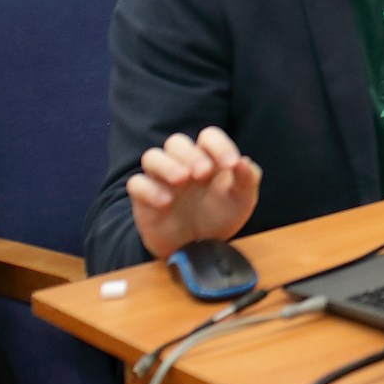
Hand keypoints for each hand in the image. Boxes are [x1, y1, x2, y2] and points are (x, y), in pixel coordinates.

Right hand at [126, 127, 261, 261]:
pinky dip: (149, 190)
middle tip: (204, 173)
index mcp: (208, 157)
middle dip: (191, 154)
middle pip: (176, 142)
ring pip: (152, 156)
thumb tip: (244, 161)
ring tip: (182, 179)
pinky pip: (136, 184)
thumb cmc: (220, 215)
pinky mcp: (144, 198)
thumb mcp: (241, 200)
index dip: (219, 145)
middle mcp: (182, 163)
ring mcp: (161, 179)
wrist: (198, 247)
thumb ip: (247, 179)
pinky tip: (165, 202)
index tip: (231, 164)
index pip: (209, 136)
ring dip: (166, 165)